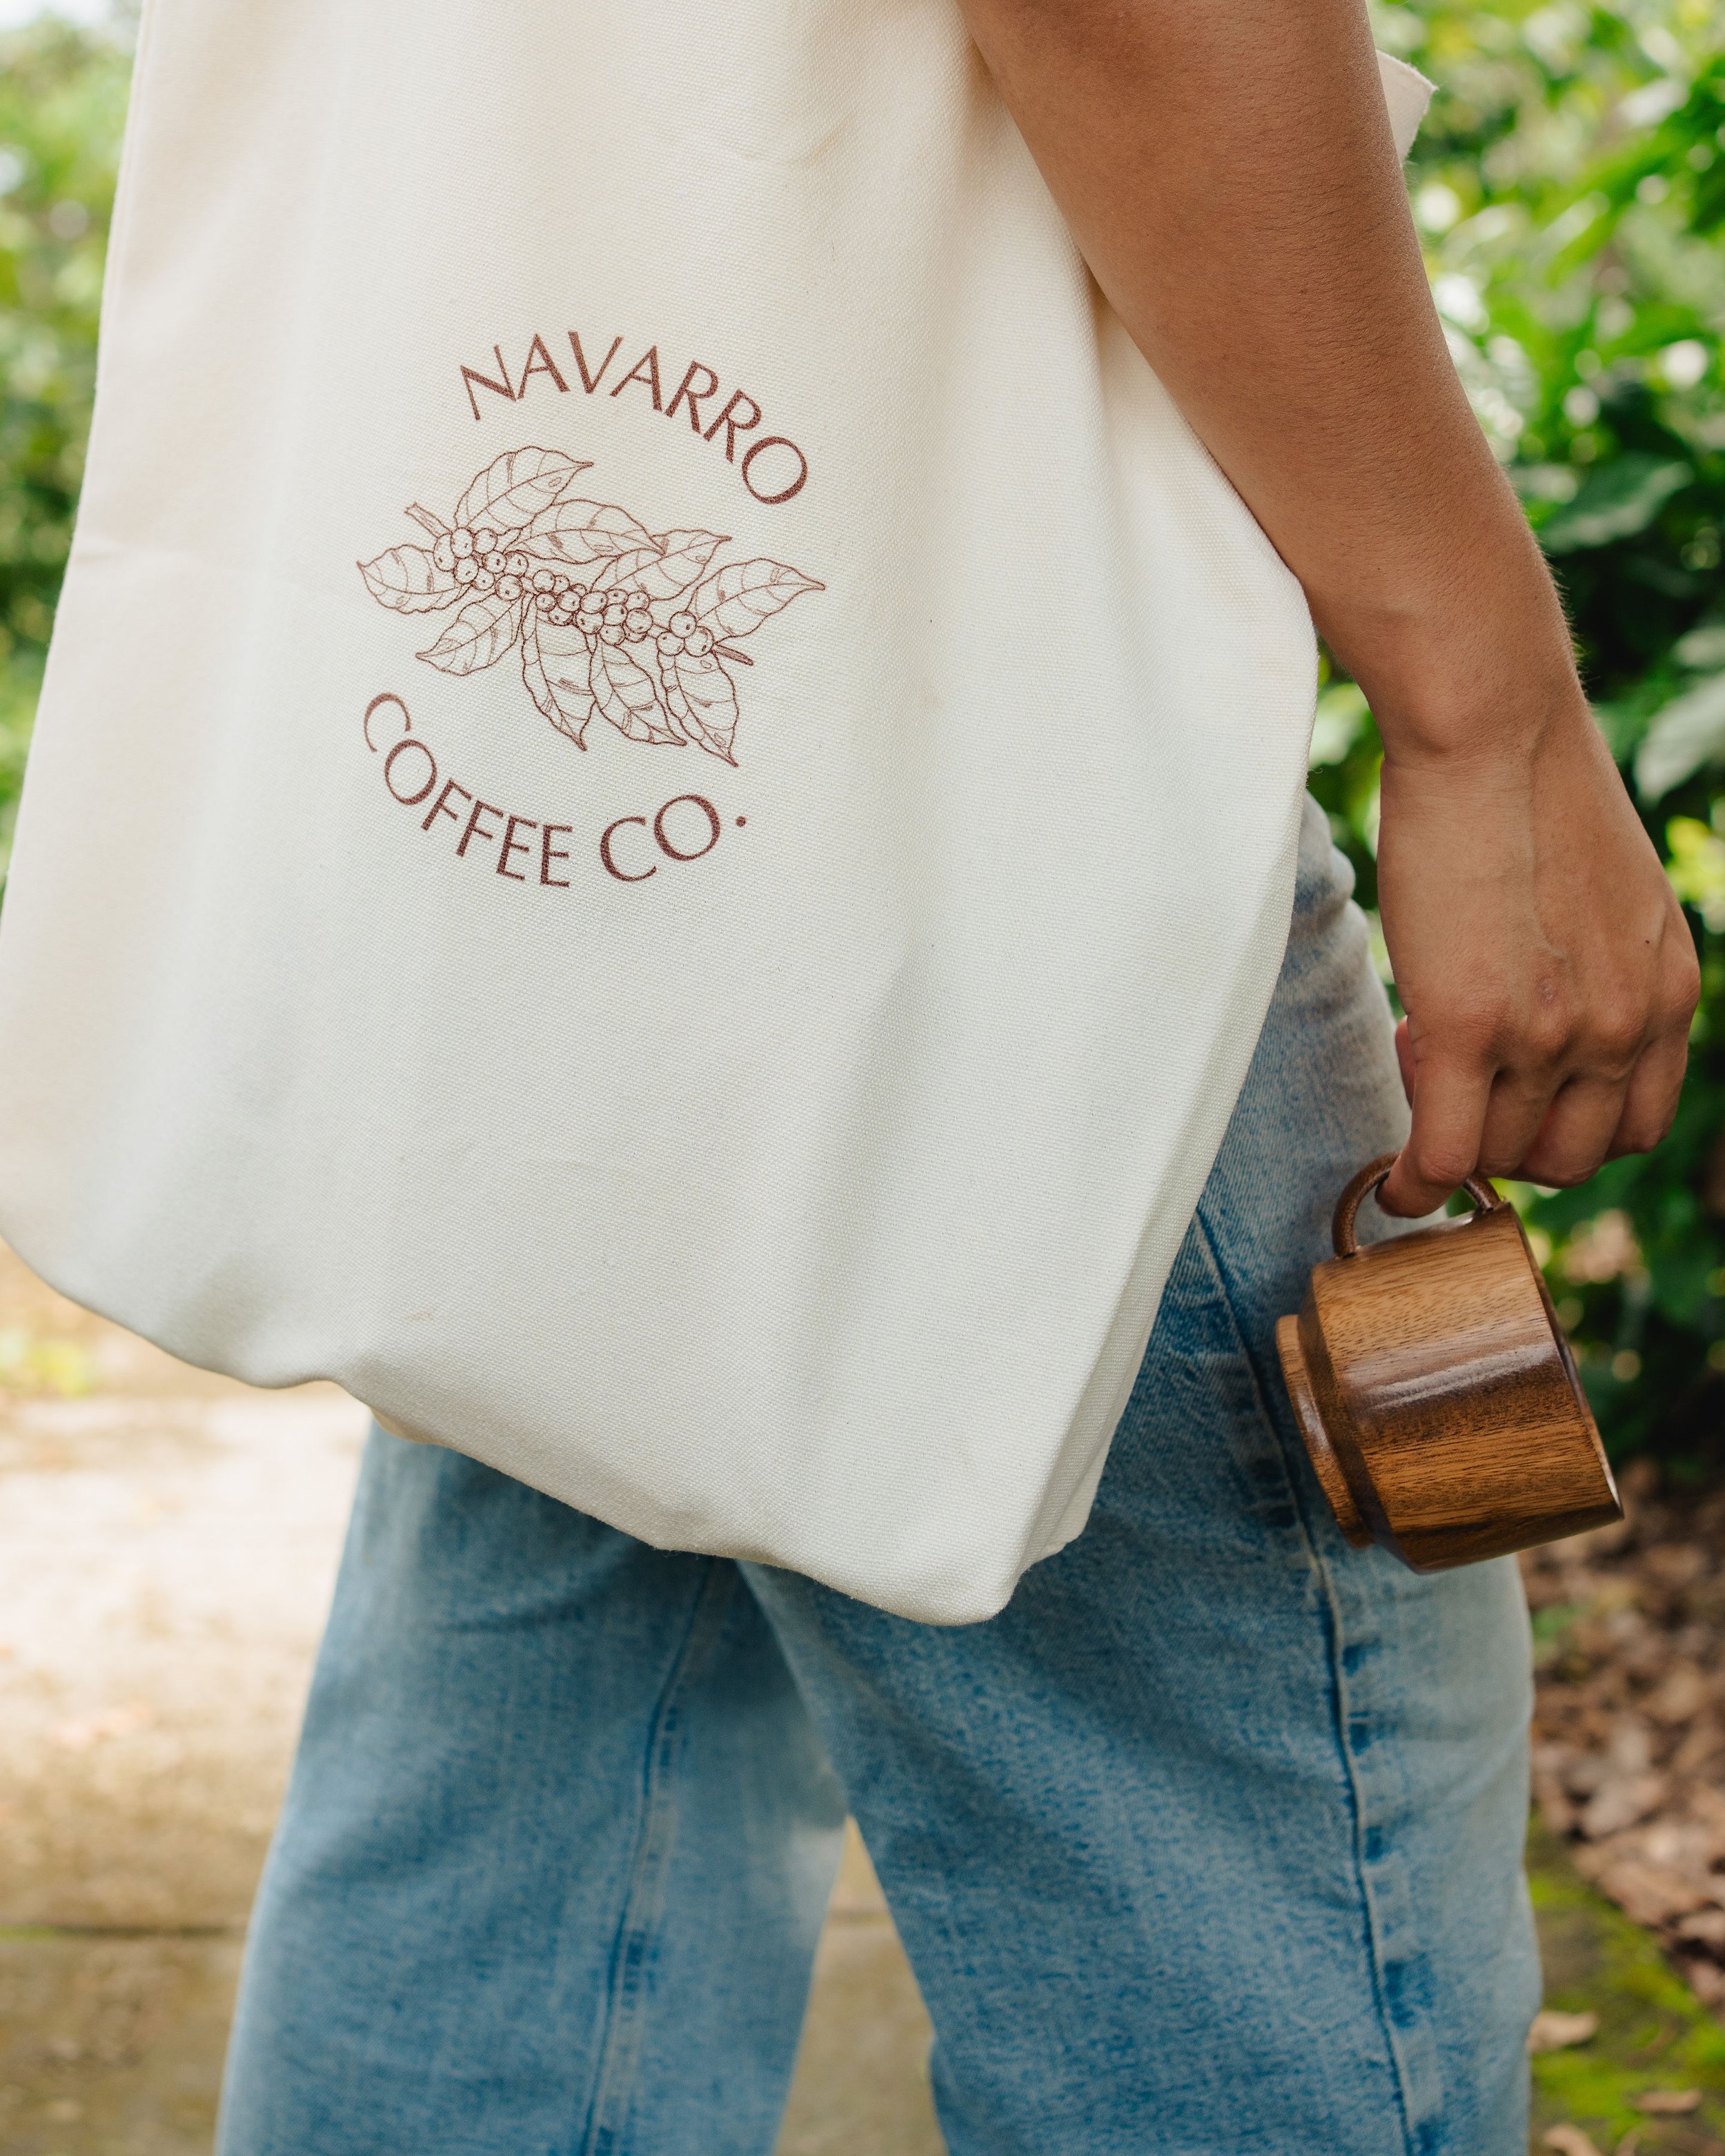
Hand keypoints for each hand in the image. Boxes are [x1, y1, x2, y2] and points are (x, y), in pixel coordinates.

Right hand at [1373, 705, 1698, 1217]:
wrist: (1492, 730)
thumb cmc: (1530, 788)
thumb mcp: (1613, 895)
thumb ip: (1605, 970)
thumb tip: (1552, 1012)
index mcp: (1668, 992)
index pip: (1637, 1128)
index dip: (1568, 1131)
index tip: (1517, 1098)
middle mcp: (1625, 1025)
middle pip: (1571, 1156)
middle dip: (1509, 1142)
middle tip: (1457, 1082)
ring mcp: (1549, 1033)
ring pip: (1500, 1155)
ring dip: (1453, 1138)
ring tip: (1417, 1068)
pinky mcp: (1469, 1026)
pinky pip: (1443, 1154)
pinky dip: (1415, 1186)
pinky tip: (1392, 1187)